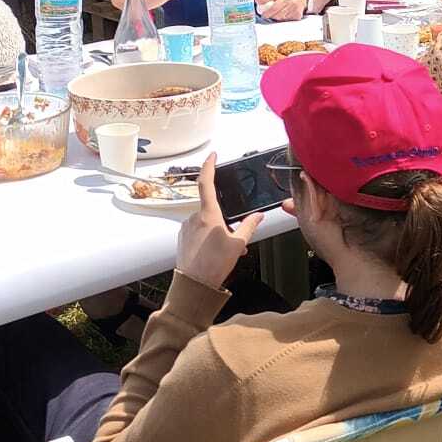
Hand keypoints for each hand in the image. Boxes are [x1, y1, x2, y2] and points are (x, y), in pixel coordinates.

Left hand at [175, 154, 262, 288]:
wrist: (194, 285)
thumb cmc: (213, 265)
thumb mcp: (238, 244)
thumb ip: (250, 226)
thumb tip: (258, 216)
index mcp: (208, 214)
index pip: (207, 182)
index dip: (209, 166)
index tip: (212, 156)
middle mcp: (194, 218)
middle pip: (212, 209)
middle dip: (225, 220)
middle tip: (235, 237)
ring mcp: (186, 228)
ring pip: (206, 223)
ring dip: (218, 232)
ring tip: (228, 251)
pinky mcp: (182, 238)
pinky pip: (198, 232)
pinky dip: (209, 238)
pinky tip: (216, 253)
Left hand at [256, 0, 306, 20]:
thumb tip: (256, 0)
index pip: (274, 7)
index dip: (268, 13)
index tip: (263, 15)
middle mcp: (290, 3)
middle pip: (278, 14)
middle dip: (272, 16)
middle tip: (268, 16)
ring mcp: (295, 9)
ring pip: (282, 18)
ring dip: (278, 18)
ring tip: (277, 14)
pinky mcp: (298, 15)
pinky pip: (288, 20)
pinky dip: (285, 19)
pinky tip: (285, 15)